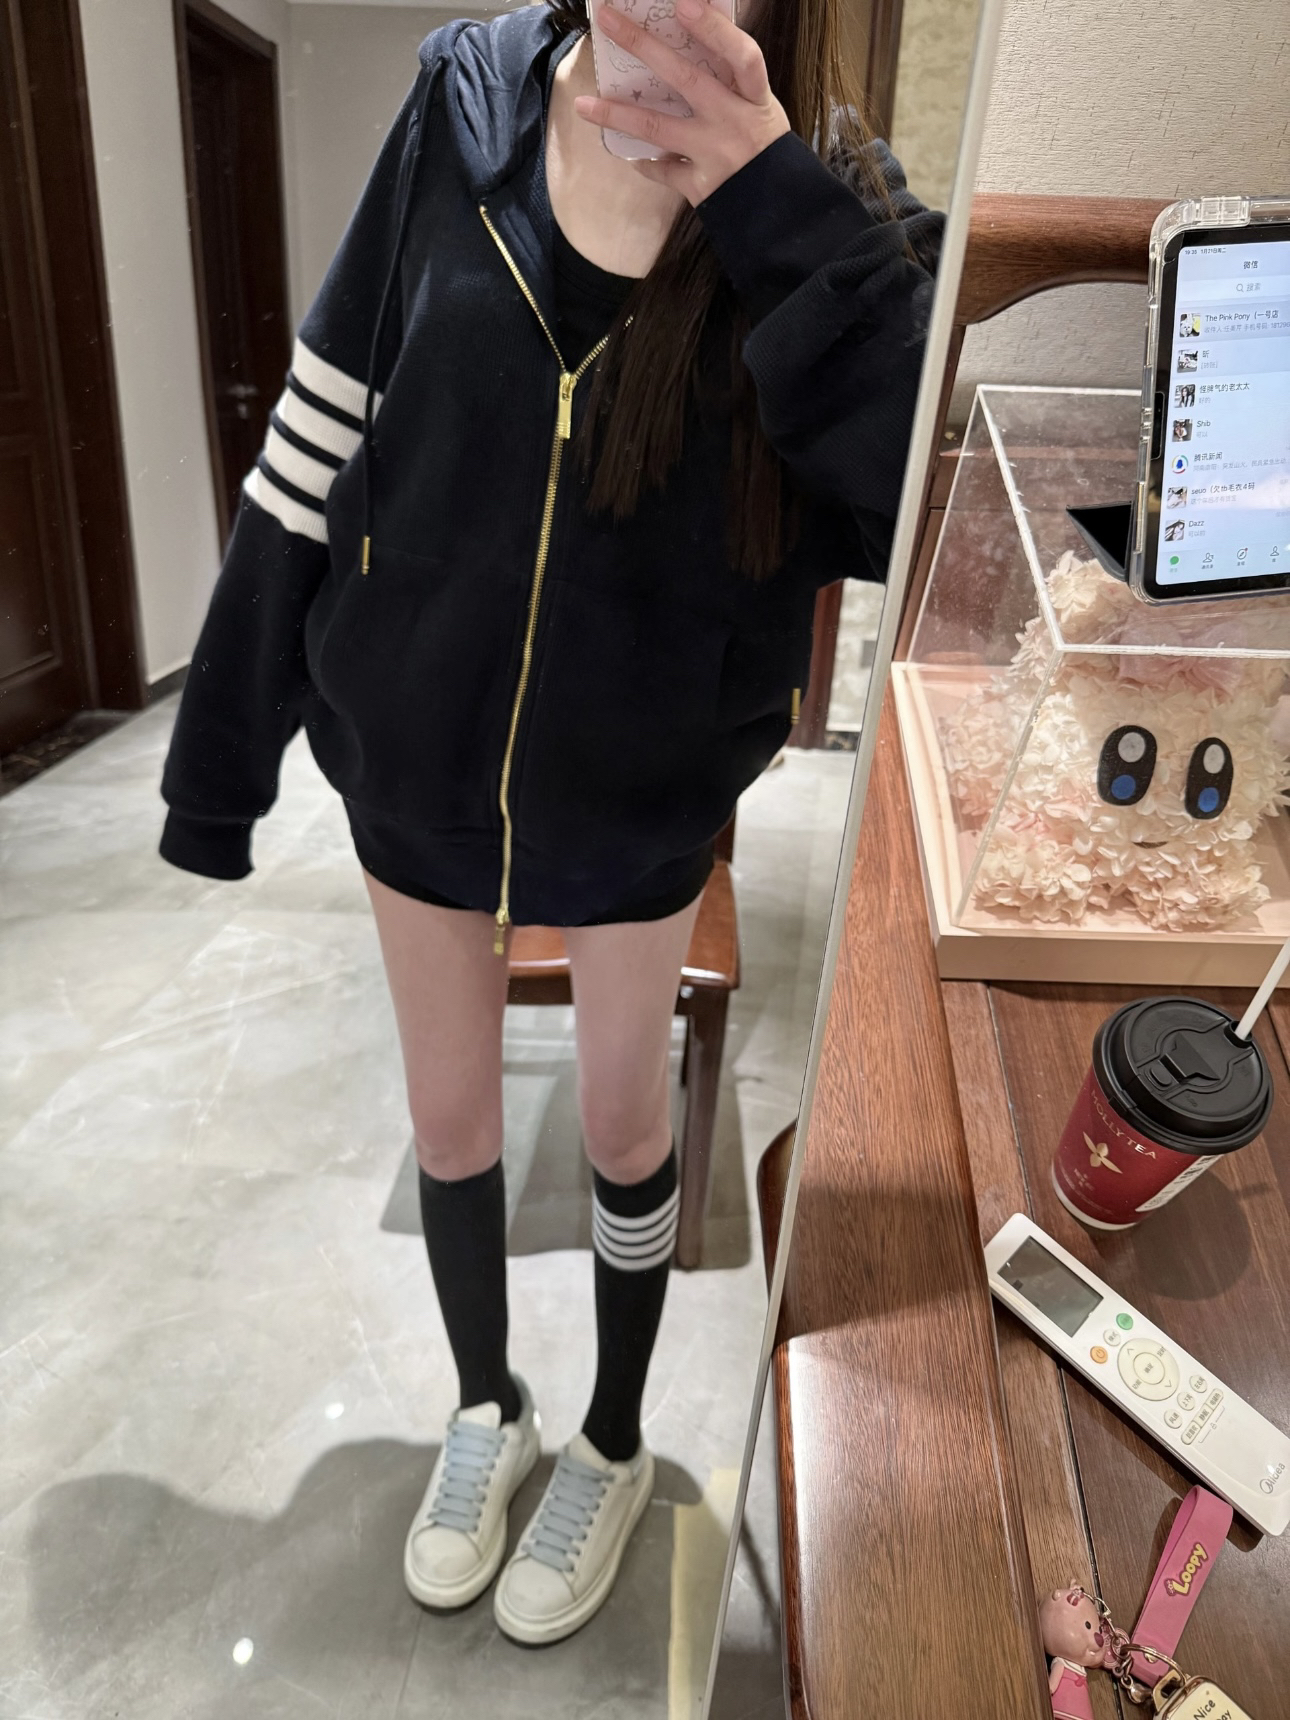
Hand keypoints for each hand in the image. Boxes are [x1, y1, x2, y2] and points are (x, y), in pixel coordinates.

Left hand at [574, 0, 789, 203]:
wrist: (780, 210)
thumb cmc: (767, 150)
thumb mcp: (761, 109)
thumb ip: (733, 81)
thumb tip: (693, 37)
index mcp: (756, 98)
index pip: (742, 55)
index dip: (714, 29)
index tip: (682, 4)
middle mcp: (735, 122)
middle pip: (686, 79)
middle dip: (644, 46)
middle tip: (609, 21)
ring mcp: (716, 155)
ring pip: (659, 128)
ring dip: (617, 115)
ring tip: (583, 105)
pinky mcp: (701, 187)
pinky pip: (663, 170)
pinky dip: (645, 163)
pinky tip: (630, 155)